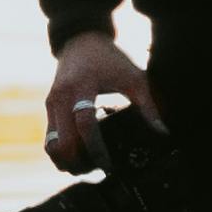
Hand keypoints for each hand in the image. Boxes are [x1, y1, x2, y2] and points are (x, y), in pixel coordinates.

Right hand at [47, 32, 157, 168]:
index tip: (108, 165)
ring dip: (67, 161)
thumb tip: (162, 132)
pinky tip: (79, 157)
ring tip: (87, 168)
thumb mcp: (133, 78)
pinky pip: (49, 139)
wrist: (81, 40)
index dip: (96, 149)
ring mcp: (52, 104)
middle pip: (63, 142)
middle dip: (79, 162)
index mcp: (82, 87)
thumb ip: (148, 106)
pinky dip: (61, 152)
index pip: (85, 125)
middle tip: (99, 171)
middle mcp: (61, 97)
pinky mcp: (49, 109)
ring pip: (51, 145)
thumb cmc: (109, 59)